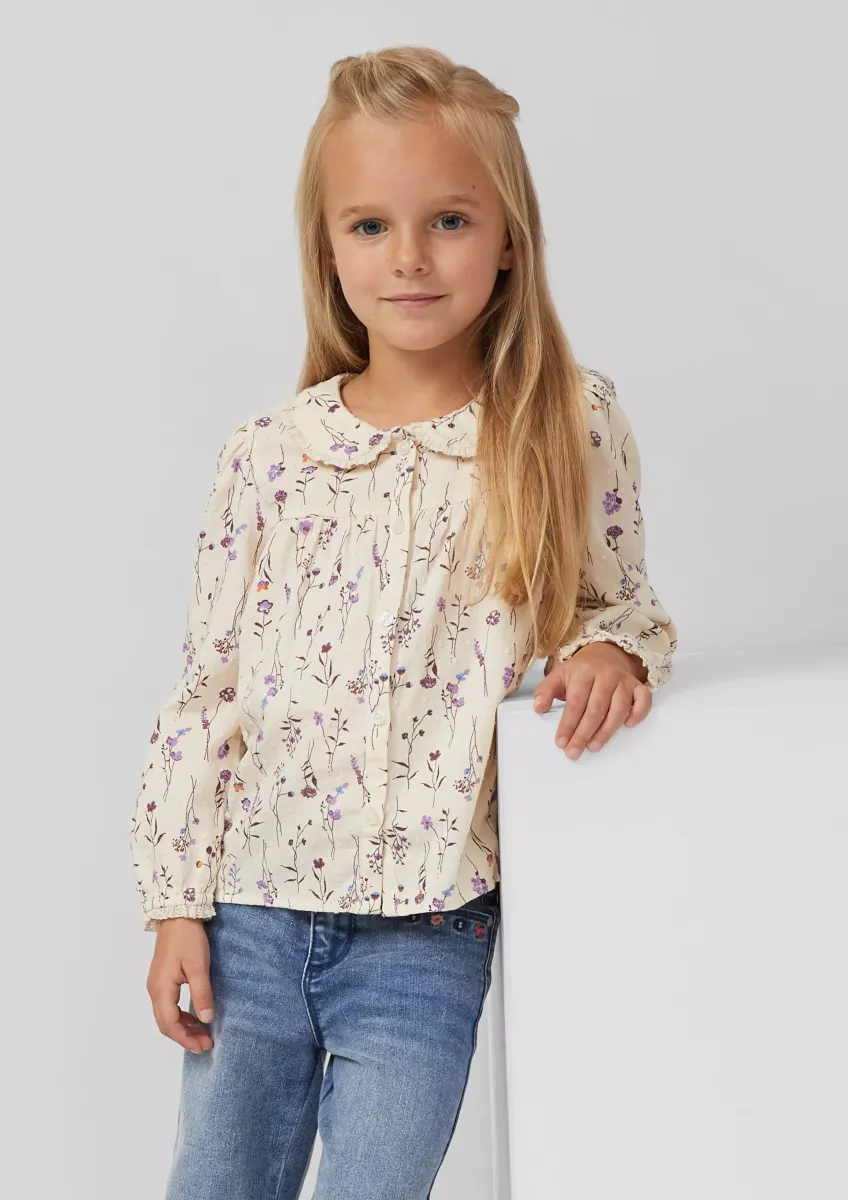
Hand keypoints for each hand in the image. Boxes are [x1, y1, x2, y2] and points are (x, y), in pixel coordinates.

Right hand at [147, 918, 215, 1053]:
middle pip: (165, 1023)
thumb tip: (206, 1019)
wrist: (178, 916)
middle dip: (185, 1037)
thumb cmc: (188, 939)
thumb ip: (202, 994)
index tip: (203, 1046)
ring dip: (183, 1027)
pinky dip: (180, 1015)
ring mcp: (157, 984)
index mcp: (161, 989)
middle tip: (205, 1044)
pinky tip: (194, 1016)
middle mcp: (154, 990)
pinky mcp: (162, 979)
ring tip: (202, 1033)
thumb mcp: (198, 967)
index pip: (170, 1024)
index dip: (185, 1039)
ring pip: (166, 1015)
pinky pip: (168, 1005)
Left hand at [534, 642, 651, 758]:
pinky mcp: (637, 686)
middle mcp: (605, 675)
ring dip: (607, 730)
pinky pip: (643, 700)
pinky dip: (638, 713)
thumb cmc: (580, 671)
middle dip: (584, 733)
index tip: (561, 742)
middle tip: (574, 751)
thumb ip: (545, 690)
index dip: (568, 724)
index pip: (575, 702)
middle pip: (596, 709)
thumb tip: (538, 708)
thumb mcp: (559, 675)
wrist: (606, 653)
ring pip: (619, 708)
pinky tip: (628, 726)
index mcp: (583, 672)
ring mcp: (623, 681)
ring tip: (594, 746)